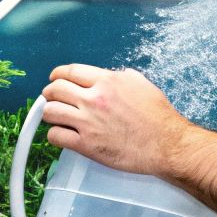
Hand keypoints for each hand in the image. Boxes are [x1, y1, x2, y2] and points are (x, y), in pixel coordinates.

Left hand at [41, 64, 191, 176]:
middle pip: (55, 89)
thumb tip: (110, 76)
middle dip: (50, 93)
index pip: (70, 71)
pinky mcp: (86, 145)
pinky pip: (56, 136)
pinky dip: (55, 135)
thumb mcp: (142, 85)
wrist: (166, 144)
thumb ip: (121, 78)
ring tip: (56, 118)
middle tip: (52, 98)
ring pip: (50, 112)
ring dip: (50, 113)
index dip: (58, 75)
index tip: (55, 79)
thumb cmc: (158, 117)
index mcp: (107, 81)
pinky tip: (62, 135)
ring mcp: (88, 122)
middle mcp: (94, 99)